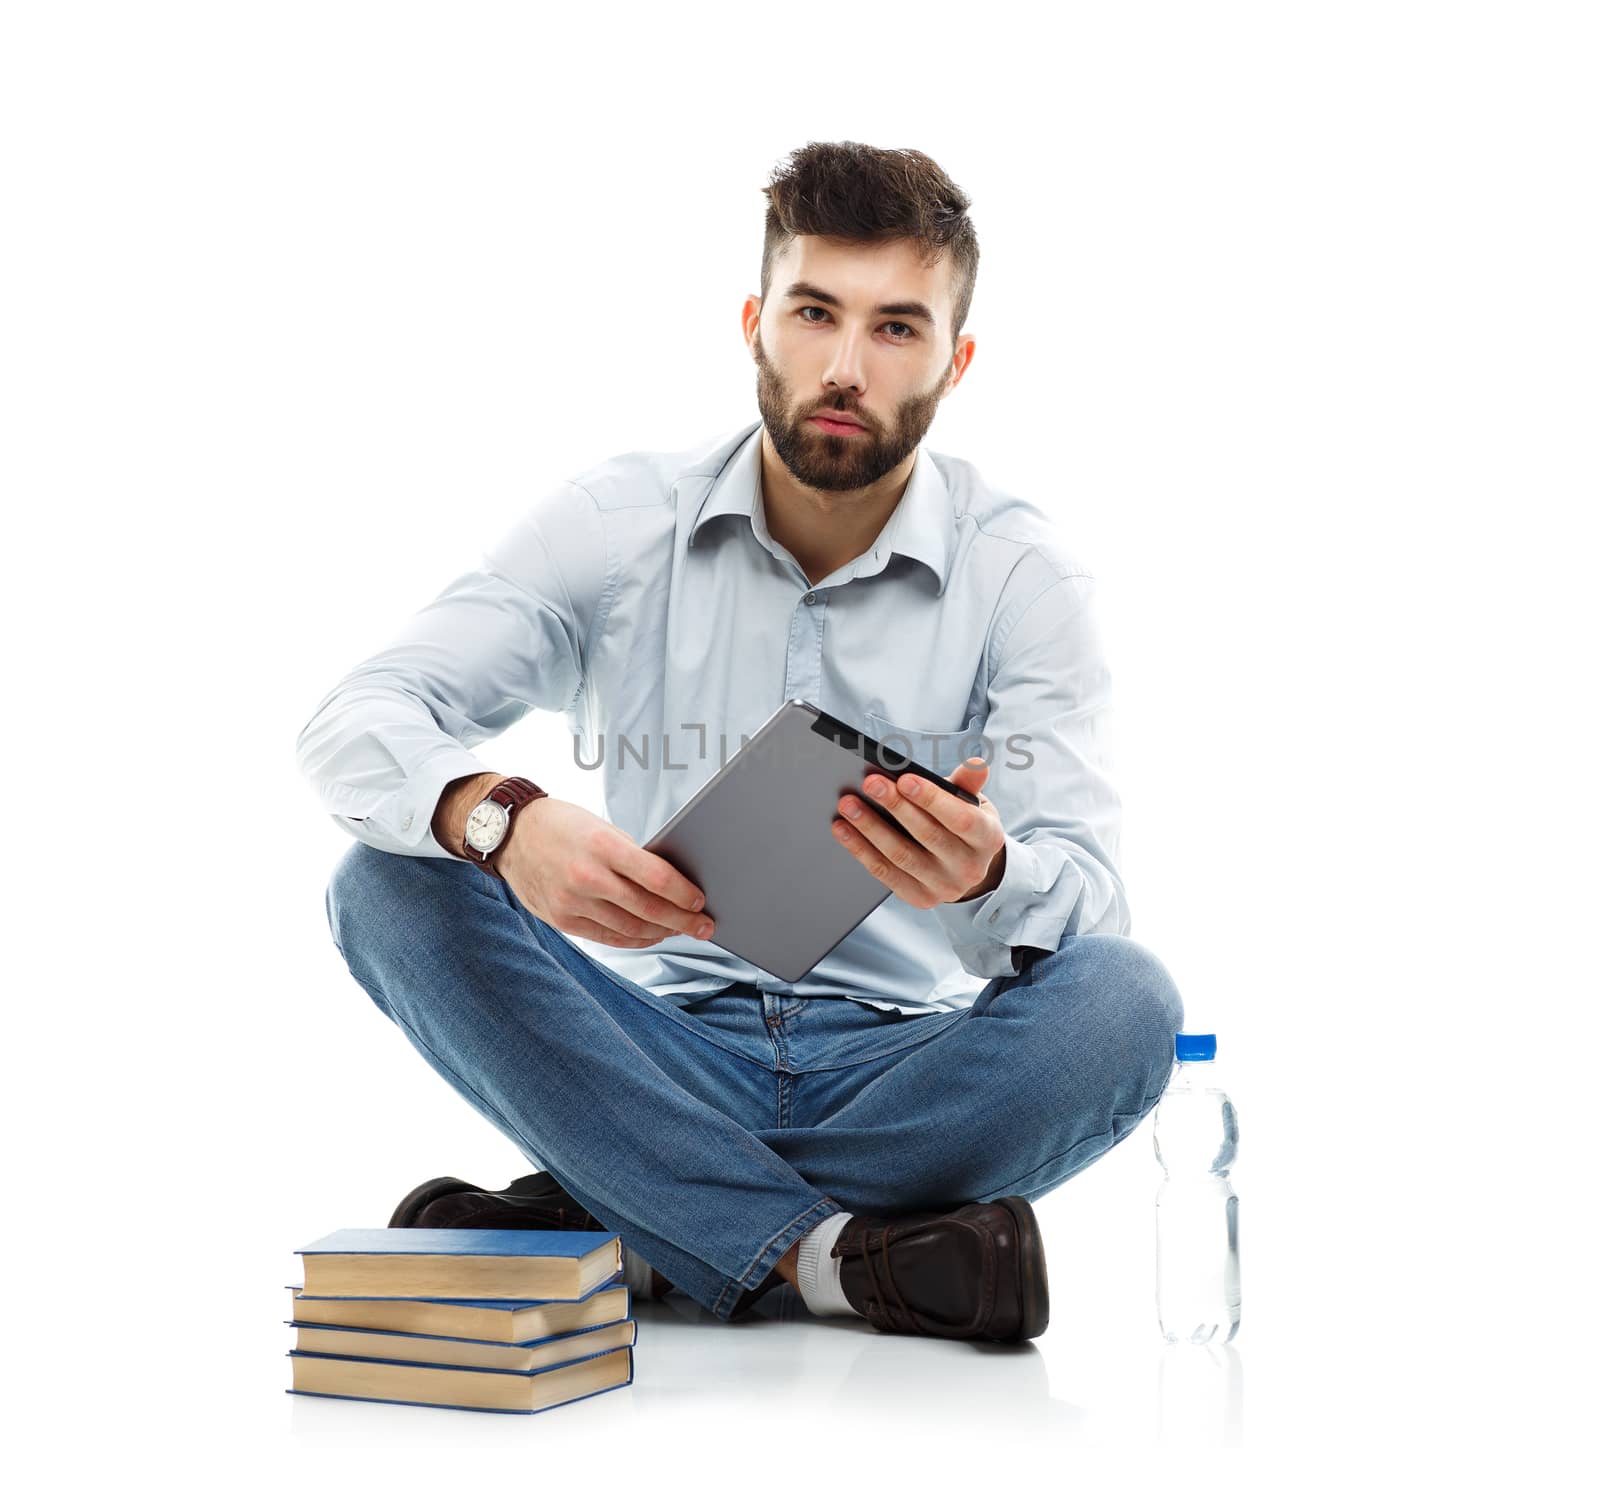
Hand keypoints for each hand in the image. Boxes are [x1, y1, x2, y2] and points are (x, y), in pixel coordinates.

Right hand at [495, 798, 715, 949]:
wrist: (511, 834)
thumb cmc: (561, 825)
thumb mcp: (601, 828)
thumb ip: (632, 856)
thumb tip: (670, 883)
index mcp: (602, 846)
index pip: (655, 876)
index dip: (683, 894)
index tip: (700, 901)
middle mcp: (587, 877)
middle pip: (647, 909)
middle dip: (682, 921)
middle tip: (704, 926)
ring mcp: (572, 902)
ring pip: (630, 929)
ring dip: (661, 933)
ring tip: (680, 931)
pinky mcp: (562, 920)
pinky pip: (608, 938)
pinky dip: (634, 940)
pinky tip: (651, 936)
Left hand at [831, 757, 1006, 909]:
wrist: (966, 866)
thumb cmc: (964, 822)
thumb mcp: (973, 802)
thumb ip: (967, 783)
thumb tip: (976, 763)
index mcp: (987, 838)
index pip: (960, 818)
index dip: (932, 799)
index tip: (904, 779)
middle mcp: (970, 868)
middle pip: (927, 835)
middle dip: (895, 806)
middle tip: (869, 783)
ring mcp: (945, 887)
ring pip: (901, 855)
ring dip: (870, 828)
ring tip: (848, 805)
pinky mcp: (920, 898)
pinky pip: (885, 873)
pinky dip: (861, 850)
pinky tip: (843, 829)